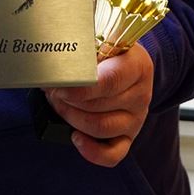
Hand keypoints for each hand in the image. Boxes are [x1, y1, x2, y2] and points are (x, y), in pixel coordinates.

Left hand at [44, 44, 153, 166]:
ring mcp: (136, 118)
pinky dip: (91, 151)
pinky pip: (112, 155)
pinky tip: (75, 137)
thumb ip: (81, 47)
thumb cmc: (106, 51)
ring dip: (72, 118)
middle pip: (100, 105)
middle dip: (69, 100)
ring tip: (59, 103)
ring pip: (101, 127)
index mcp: (138, 66)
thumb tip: (52, 61)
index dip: (80, 88)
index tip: (59, 86)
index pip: (110, 81)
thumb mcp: (99, 39)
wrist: (124, 63)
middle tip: (52, 89)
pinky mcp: (128, 137)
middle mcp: (141, 94)